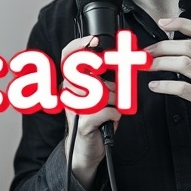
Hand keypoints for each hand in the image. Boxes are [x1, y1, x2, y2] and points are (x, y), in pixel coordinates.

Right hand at [61, 36, 120, 190]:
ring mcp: (75, 107)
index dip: (80, 45)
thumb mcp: (99, 95)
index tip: (93, 40)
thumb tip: (121, 61)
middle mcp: (69, 92)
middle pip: (97, 76)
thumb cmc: (94, 120)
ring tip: (111, 112)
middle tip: (115, 97)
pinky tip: (110, 121)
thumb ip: (104, 78)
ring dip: (116, 103)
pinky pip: (109, 110)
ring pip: (106, 93)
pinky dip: (115, 116)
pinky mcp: (83, 122)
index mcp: (70, 82)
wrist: (86, 149)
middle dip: (113, 88)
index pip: (69, 57)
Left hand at [146, 18, 190, 167]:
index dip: (180, 23)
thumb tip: (183, 39)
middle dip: (162, 47)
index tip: (162, 22)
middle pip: (188, 46)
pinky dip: (164, 85)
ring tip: (147, 66)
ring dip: (160, 63)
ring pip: (183, 64)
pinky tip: (155, 86)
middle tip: (146, 52)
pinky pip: (182, 88)